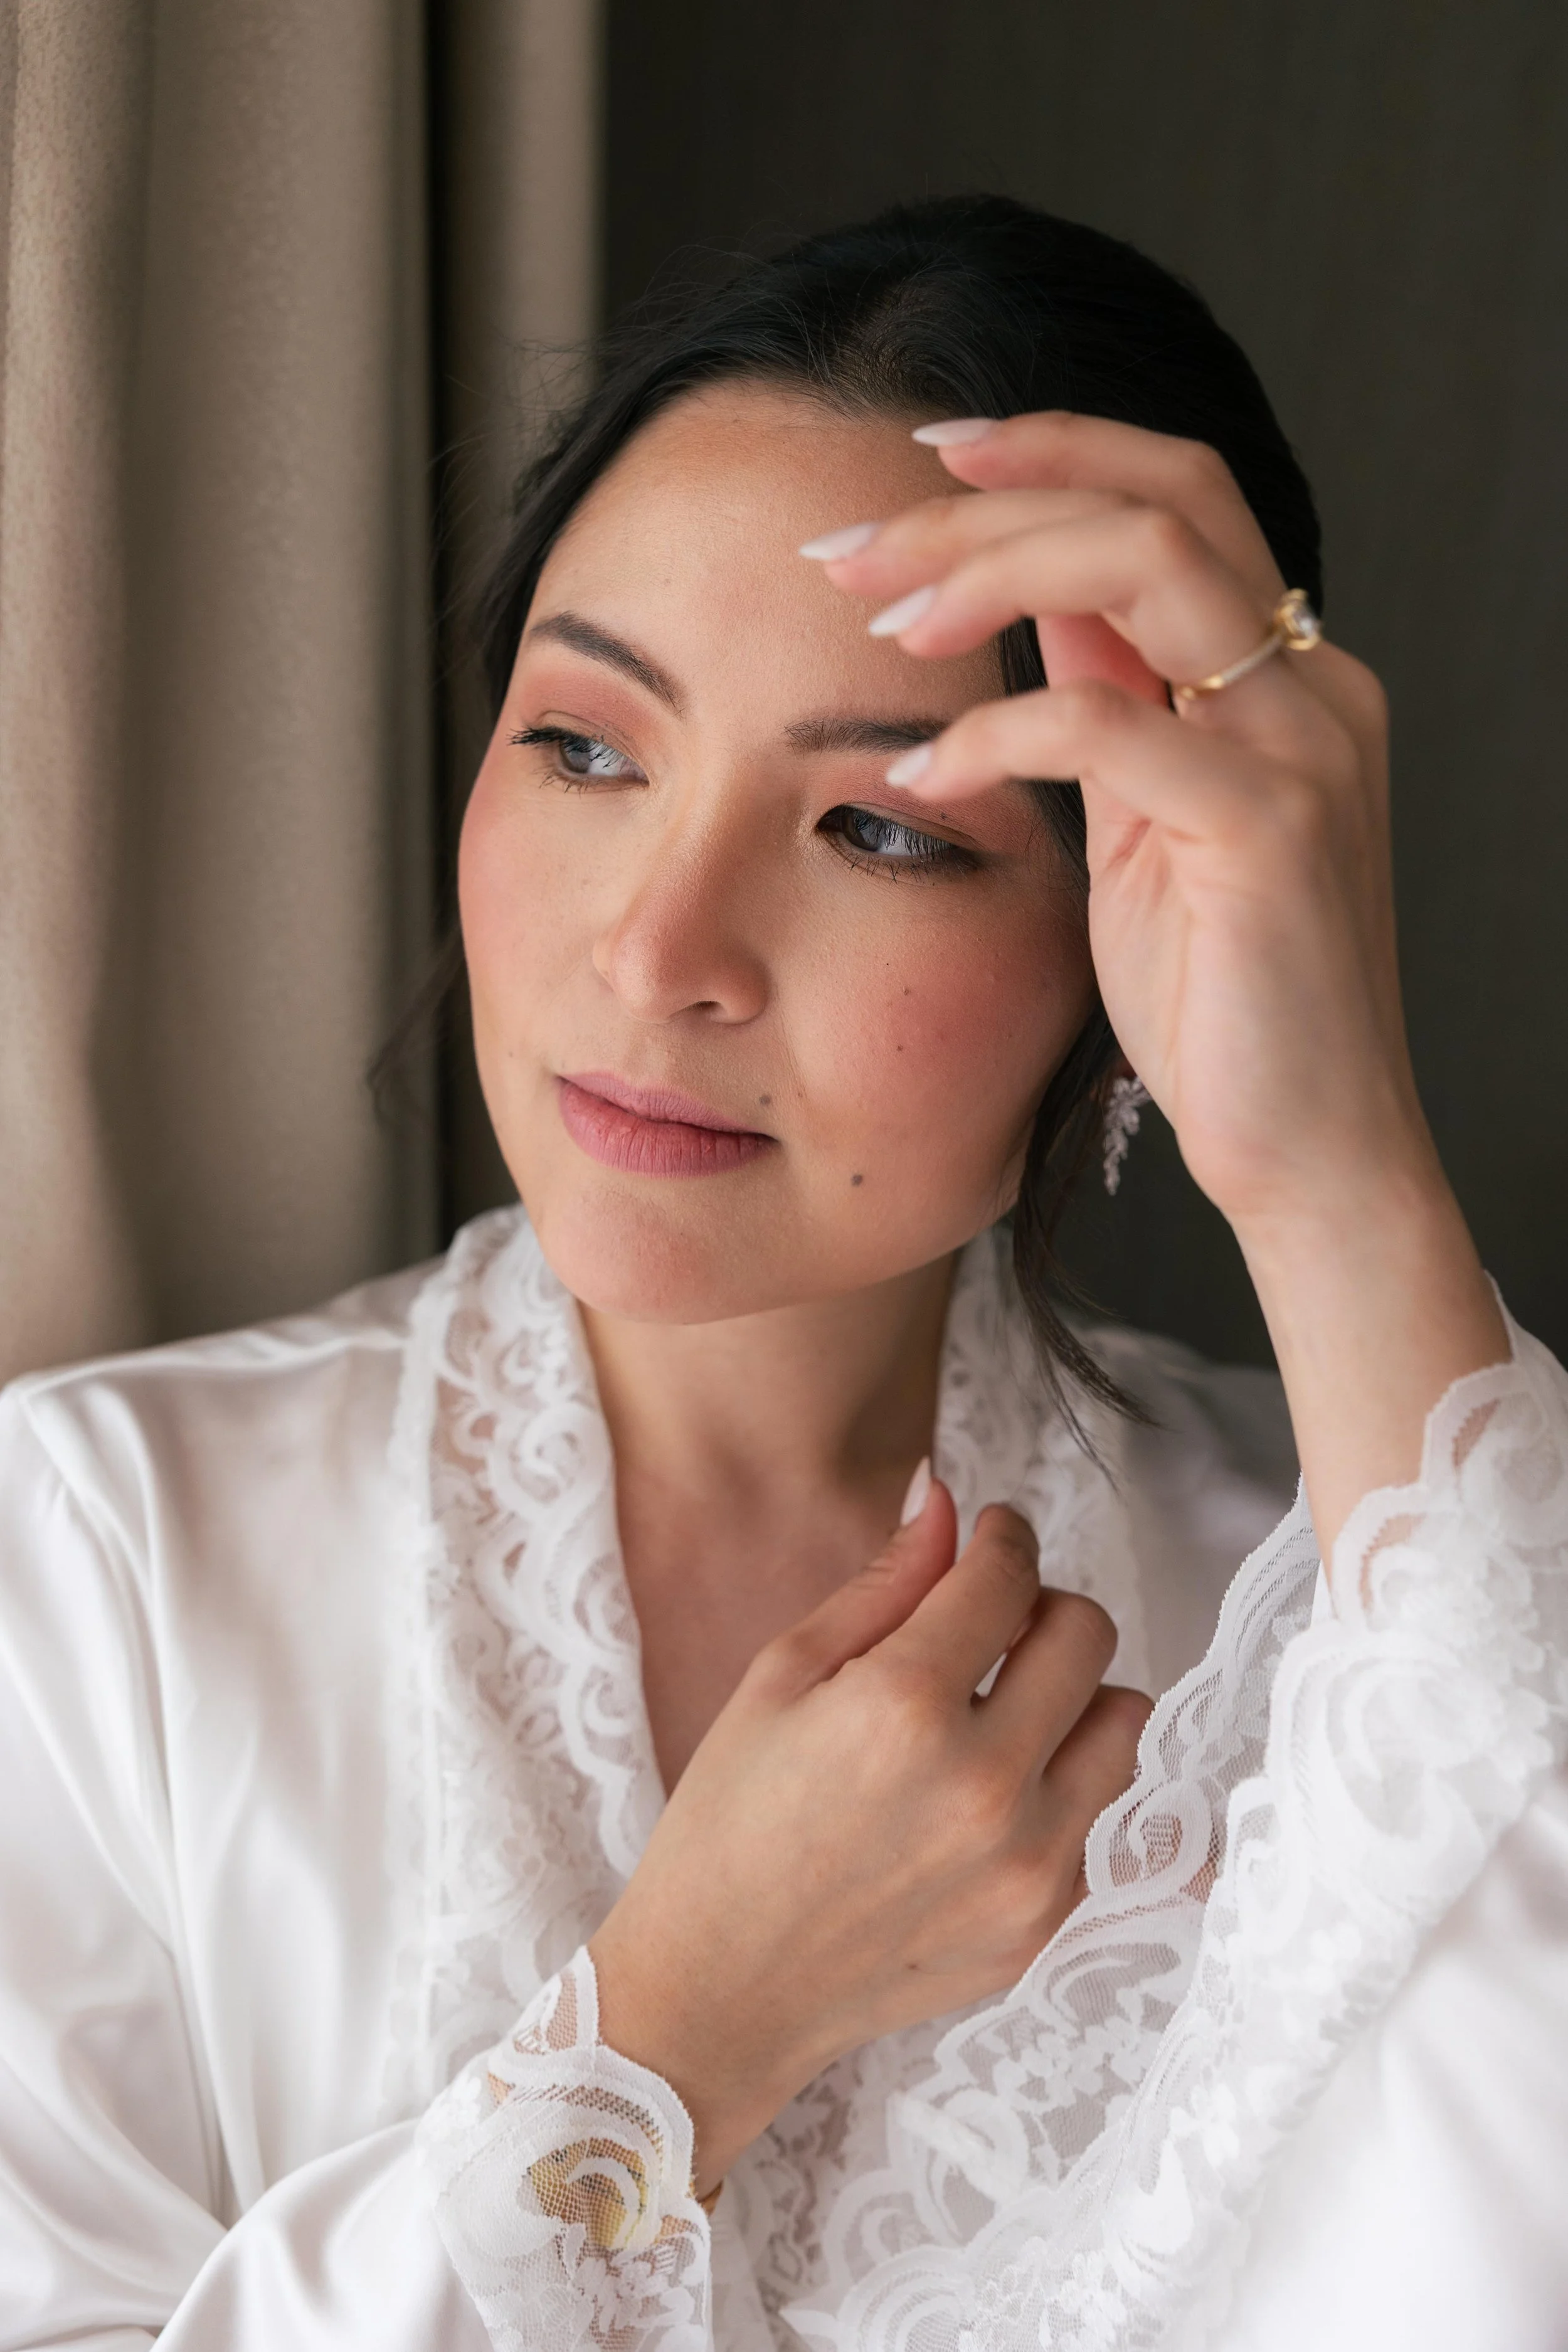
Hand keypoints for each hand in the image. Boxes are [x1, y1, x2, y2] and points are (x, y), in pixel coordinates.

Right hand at [590, 1475, 1148, 2192]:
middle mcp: (985, 1784)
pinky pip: (1099, 1815)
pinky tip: (985, 1796)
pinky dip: (1060, 1784)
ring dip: (1072, 1695)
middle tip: (992, 1624)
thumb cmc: (730, 1823)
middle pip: (1088, 1637)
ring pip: (1121, 1722)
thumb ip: (881, 1584)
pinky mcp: (1043, 1924)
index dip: (1003, 1536)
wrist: (720, 1990)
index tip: (990, 1534)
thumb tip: (945, 1499)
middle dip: (1042, 1607)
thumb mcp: (779, 1679)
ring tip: (1003, 1710)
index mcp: (905, 1706)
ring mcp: (1027, 1864)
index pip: (1010, 1577)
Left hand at [810, 412, 1506, 1543]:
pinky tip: (922, 778)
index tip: (922, 463)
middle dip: (988, 499)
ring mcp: (1302, 750)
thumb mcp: (1143, 832)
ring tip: (879, 619)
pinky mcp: (1267, 827)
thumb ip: (1113, 708)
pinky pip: (1107, 726)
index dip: (1052, 453)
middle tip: (850, 541)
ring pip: (1145, 566)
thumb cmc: (1218, 1009)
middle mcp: (1314, 689)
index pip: (1176, 499)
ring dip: (988, 570)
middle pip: (1158, 499)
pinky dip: (995, 733)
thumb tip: (1032, 607)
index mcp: (1288, 681)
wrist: (1306, 1152)